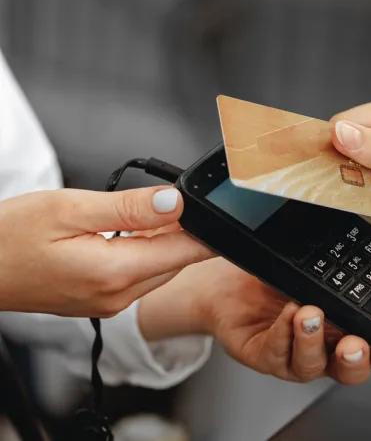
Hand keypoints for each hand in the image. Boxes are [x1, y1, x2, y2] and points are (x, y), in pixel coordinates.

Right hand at [0, 187, 212, 315]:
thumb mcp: (70, 208)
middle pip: (177, 261)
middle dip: (183, 231)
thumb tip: (177, 203)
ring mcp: (108, 304)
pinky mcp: (100, 302)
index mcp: (115, 273)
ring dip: (162, 241)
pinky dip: (142, 252)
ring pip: (159, 268)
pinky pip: (137, 275)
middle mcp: (117, 297)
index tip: (217, 207)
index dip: (205, 227)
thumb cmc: (8, 238)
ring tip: (146, 212)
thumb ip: (130, 208)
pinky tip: (128, 232)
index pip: (186, 252)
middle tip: (175, 199)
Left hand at [138, 258, 370, 384]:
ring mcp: (291, 354)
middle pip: (348, 370)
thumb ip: (343, 258)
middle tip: (355, 343)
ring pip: (311, 366)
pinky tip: (287, 312)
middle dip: (356, 359)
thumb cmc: (273, 275)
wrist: (227, 280)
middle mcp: (321, 346)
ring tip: (309, 314)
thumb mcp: (314, 263)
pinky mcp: (262, 355)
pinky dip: (283, 333)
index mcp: (343, 326)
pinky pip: (275, 353)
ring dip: (313, 342)